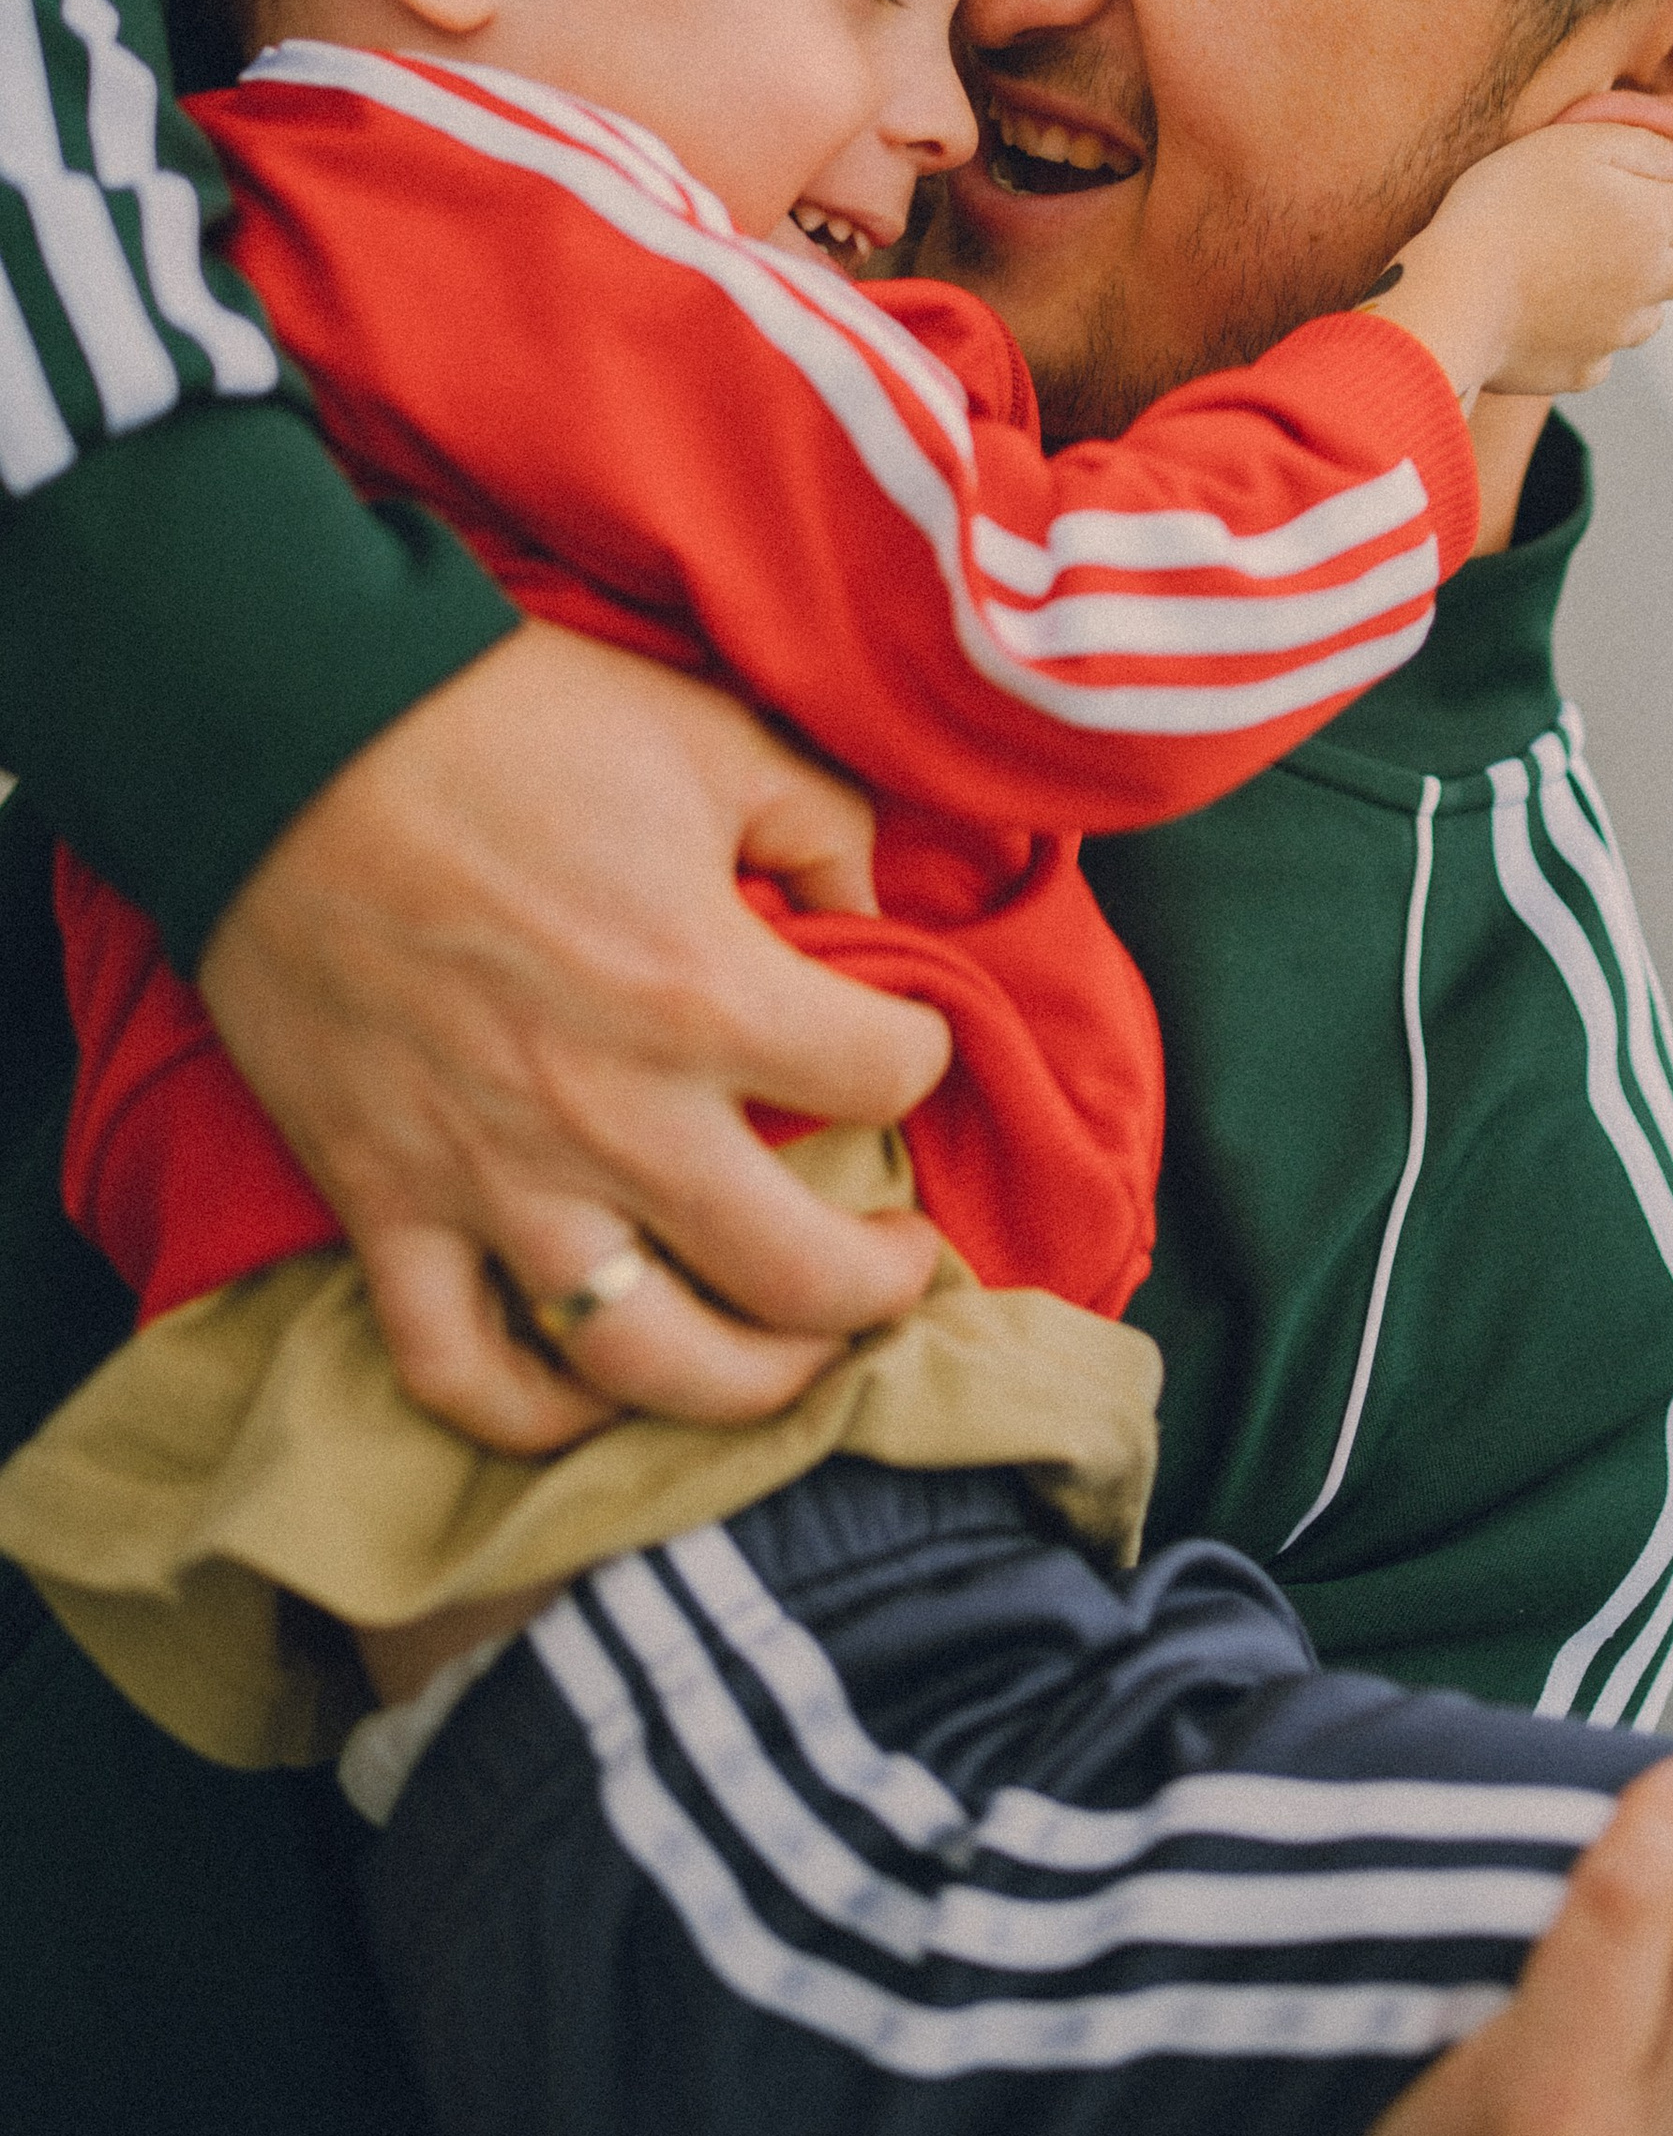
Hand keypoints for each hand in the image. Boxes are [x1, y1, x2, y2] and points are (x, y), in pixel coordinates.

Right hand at [196, 624, 954, 1454]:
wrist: (288, 732)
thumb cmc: (508, 722)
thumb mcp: (714, 733)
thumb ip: (825, 828)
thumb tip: (868, 912)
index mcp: (708, 994)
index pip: (889, 1077)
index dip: (922, 1055)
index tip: (906, 1040)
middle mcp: (614, 1117)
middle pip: (799, 1277)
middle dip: (878, 1282)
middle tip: (895, 1259)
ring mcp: (491, 1178)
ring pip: (647, 1363)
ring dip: (744, 1385)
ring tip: (787, 1354)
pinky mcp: (381, 1202)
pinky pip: (457, 1367)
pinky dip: (528, 1414)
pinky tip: (593, 1391)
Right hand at [1376, 97, 1672, 402]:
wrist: (1453, 293)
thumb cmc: (1506, 204)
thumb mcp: (1571, 145)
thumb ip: (1641, 145)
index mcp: (1654, 223)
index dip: (1666, 189)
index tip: (1623, 184)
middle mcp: (1651, 285)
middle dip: (1666, 248)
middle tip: (1609, 231)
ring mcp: (1617, 335)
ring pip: (1649, 315)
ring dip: (1629, 295)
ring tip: (1568, 274)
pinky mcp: (1580, 371)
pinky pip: (1599, 354)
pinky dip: (1582, 337)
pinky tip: (1540, 316)